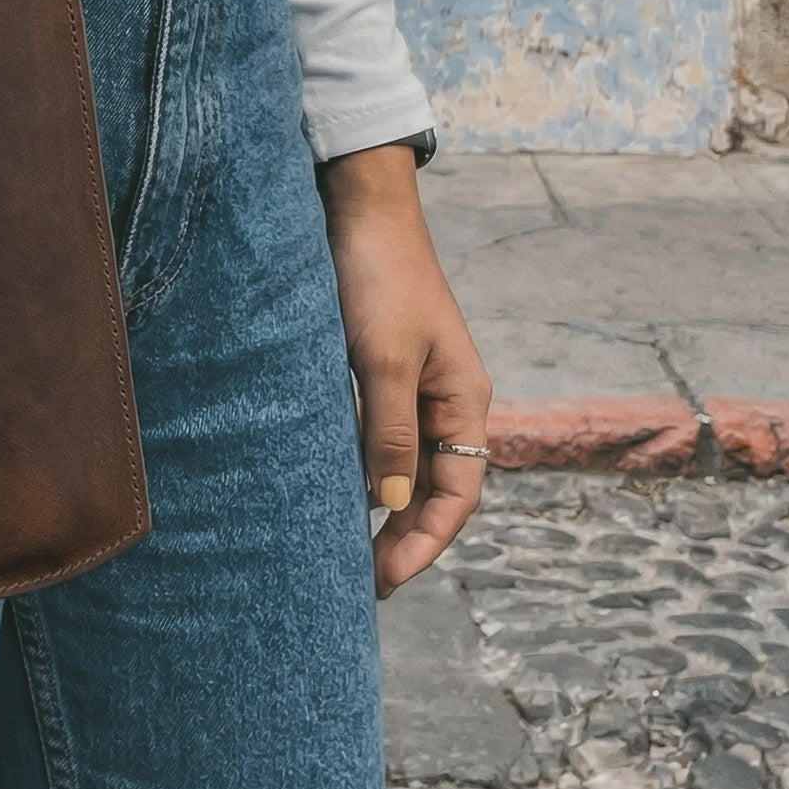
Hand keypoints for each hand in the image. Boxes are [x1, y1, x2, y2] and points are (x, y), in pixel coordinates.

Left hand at [318, 143, 491, 598]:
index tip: (383, 580)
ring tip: (336, 546)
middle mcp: (444, 399)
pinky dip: (353, 462)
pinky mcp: (374, 366)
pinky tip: (323, 484)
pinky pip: (371, 431)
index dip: (423, 543)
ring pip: (398, 462)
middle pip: (430, 487)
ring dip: (375, 503)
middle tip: (356, 581)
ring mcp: (410, 383)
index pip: (457, 496)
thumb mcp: (383, 361)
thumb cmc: (378, 277)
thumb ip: (389, 433)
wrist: (358, 207)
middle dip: (399, 536)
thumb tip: (389, 505)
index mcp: (465, 401)